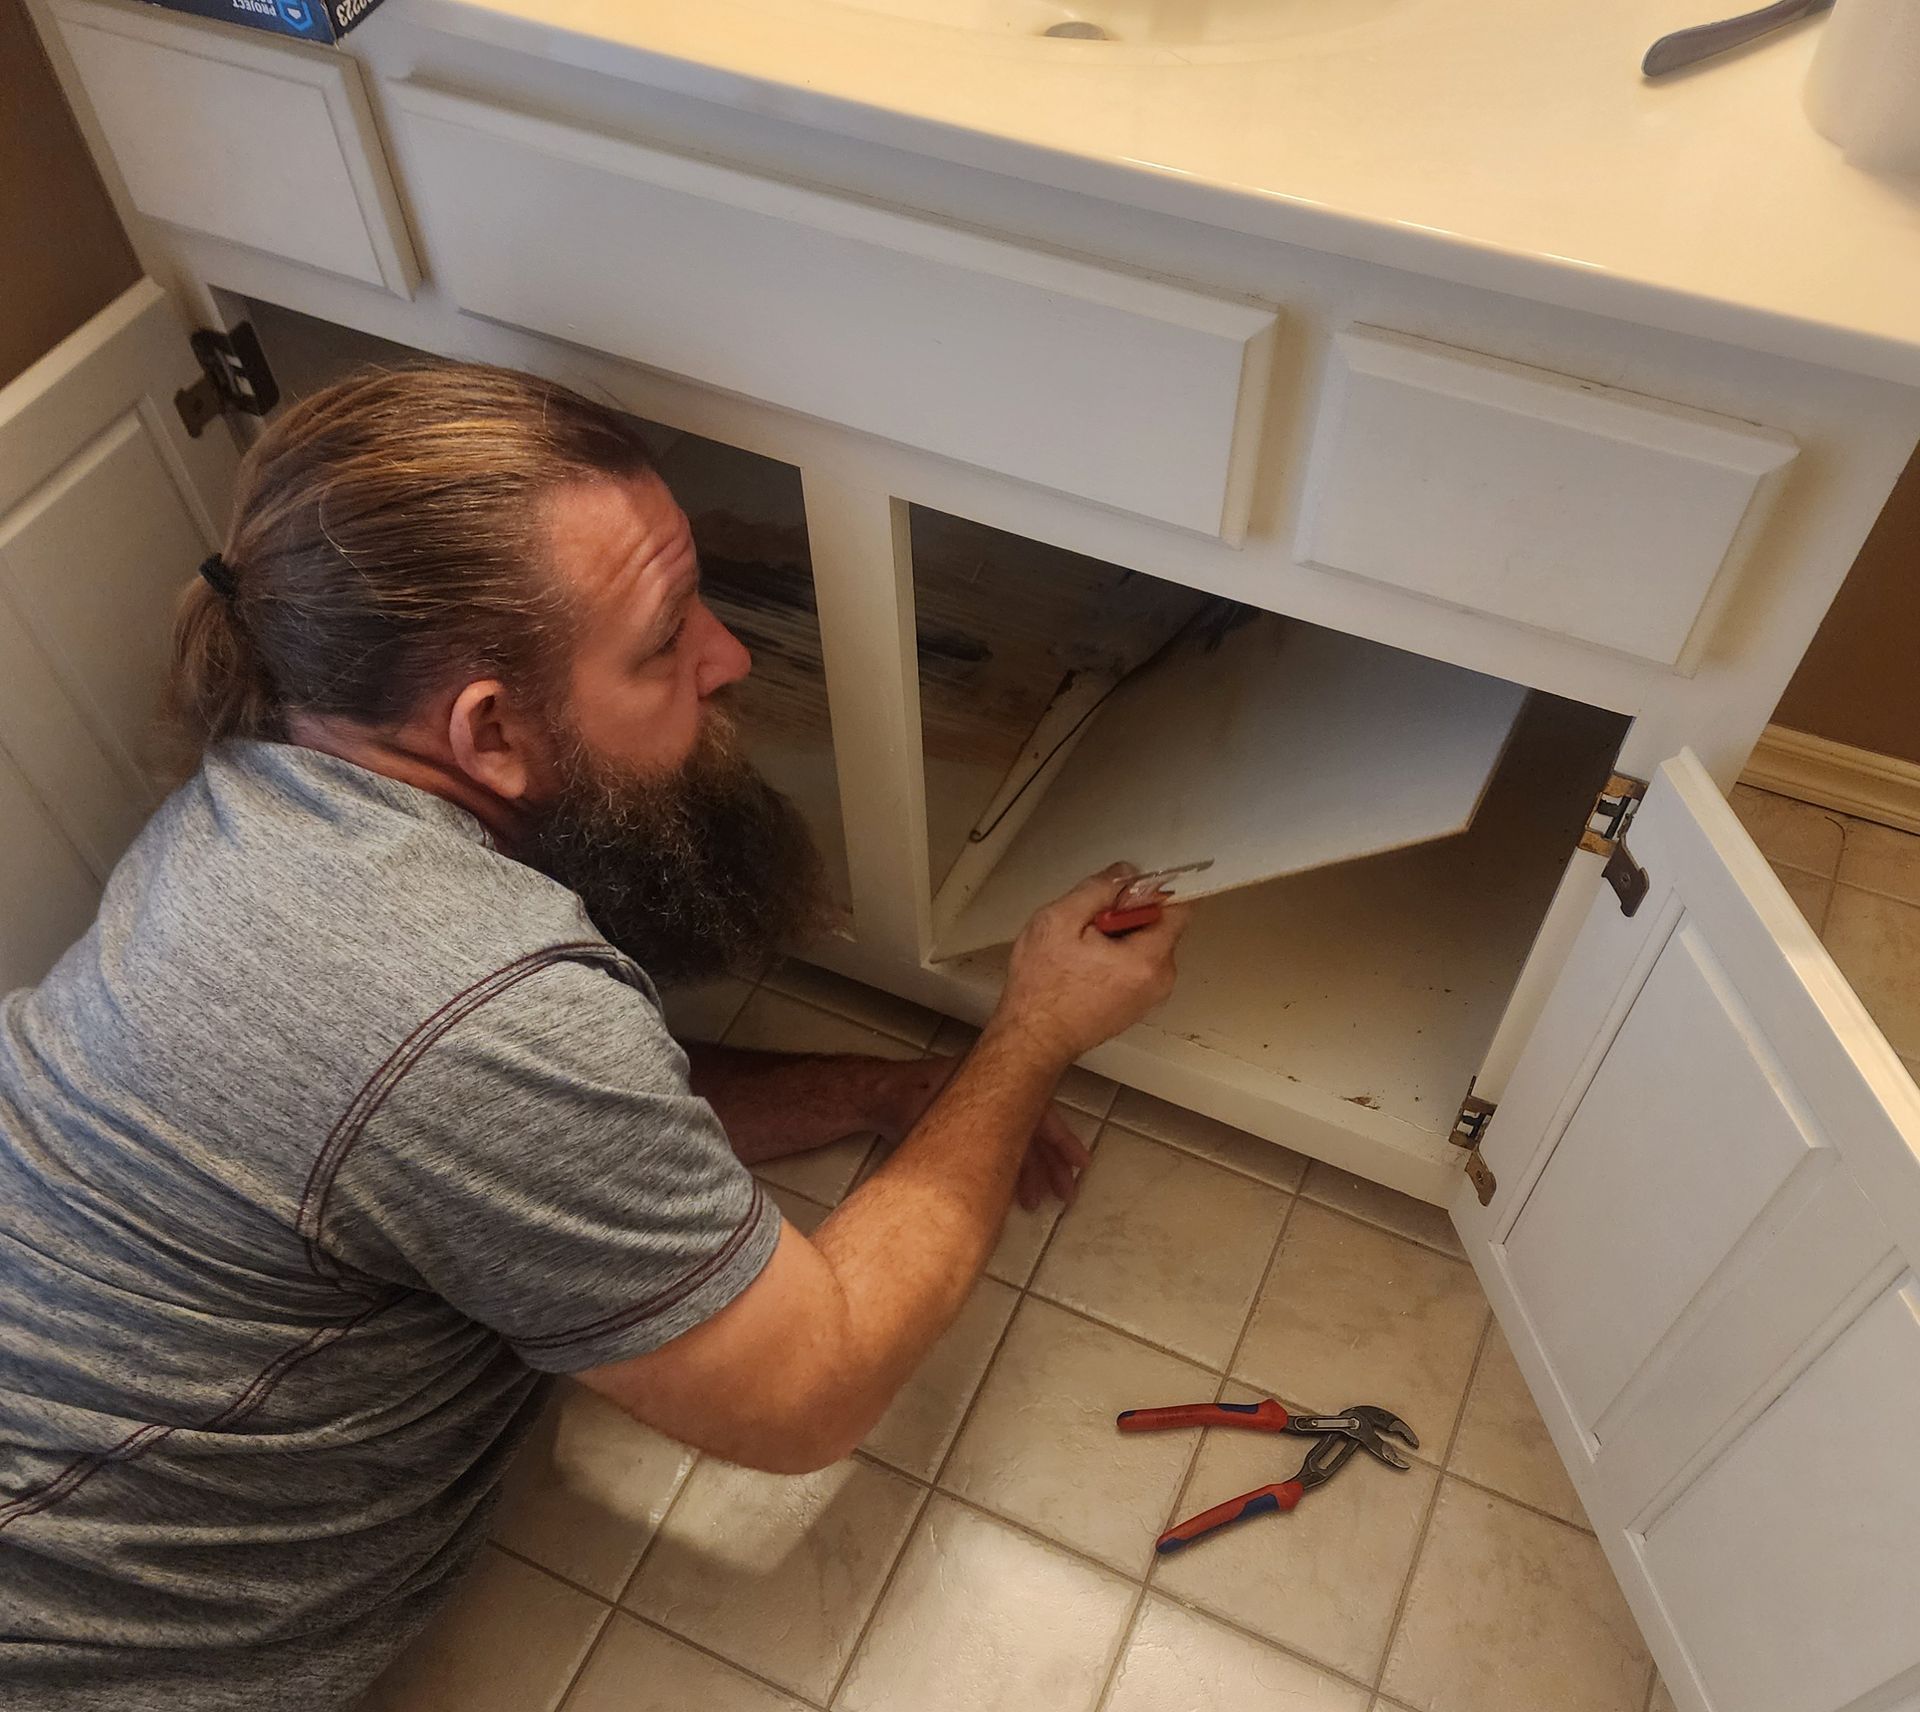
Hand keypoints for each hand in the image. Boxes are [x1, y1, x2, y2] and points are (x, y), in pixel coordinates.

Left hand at [870, 1056, 1092, 1209]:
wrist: (877, 1095)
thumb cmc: (910, 1097)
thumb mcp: (947, 1114)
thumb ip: (978, 1136)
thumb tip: (1001, 1169)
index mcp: (996, 1088)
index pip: (1040, 1115)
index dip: (1062, 1141)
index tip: (1080, 1164)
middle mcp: (994, 1100)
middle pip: (1032, 1133)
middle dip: (1051, 1165)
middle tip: (1065, 1194)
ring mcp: (981, 1115)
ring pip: (1016, 1144)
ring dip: (1031, 1172)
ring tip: (1038, 1202)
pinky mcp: (967, 1130)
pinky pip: (999, 1149)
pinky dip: (1010, 1170)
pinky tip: (1014, 1194)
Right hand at [992, 865, 1189, 1064]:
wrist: (1033, 1039)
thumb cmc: (1042, 986)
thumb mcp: (1059, 921)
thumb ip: (1098, 890)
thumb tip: (1127, 874)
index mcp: (1149, 959)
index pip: (1179, 907)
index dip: (1153, 890)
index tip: (1122, 891)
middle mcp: (1160, 980)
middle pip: (1160, 927)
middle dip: (1128, 916)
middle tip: (1088, 924)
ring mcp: (1150, 997)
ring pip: (1145, 947)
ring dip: (1119, 938)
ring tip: (1081, 948)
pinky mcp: (1136, 1007)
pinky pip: (1136, 968)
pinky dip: (1116, 959)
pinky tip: (1083, 967)